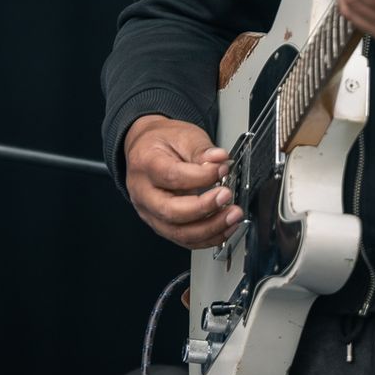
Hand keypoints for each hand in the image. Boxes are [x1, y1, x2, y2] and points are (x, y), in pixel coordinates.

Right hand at [123, 114, 239, 249]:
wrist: (146, 150)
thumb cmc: (162, 143)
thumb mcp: (183, 135)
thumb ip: (202, 149)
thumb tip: (220, 159)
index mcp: (146, 164)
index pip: (172, 177)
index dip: (201, 177)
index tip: (222, 169)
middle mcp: (143, 192)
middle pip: (171, 211)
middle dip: (204, 208)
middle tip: (226, 197)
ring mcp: (150, 212)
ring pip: (178, 232)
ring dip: (210, 228)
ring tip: (232, 216)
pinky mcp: (161, 224)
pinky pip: (183, 239)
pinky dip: (207, 238)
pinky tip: (224, 228)